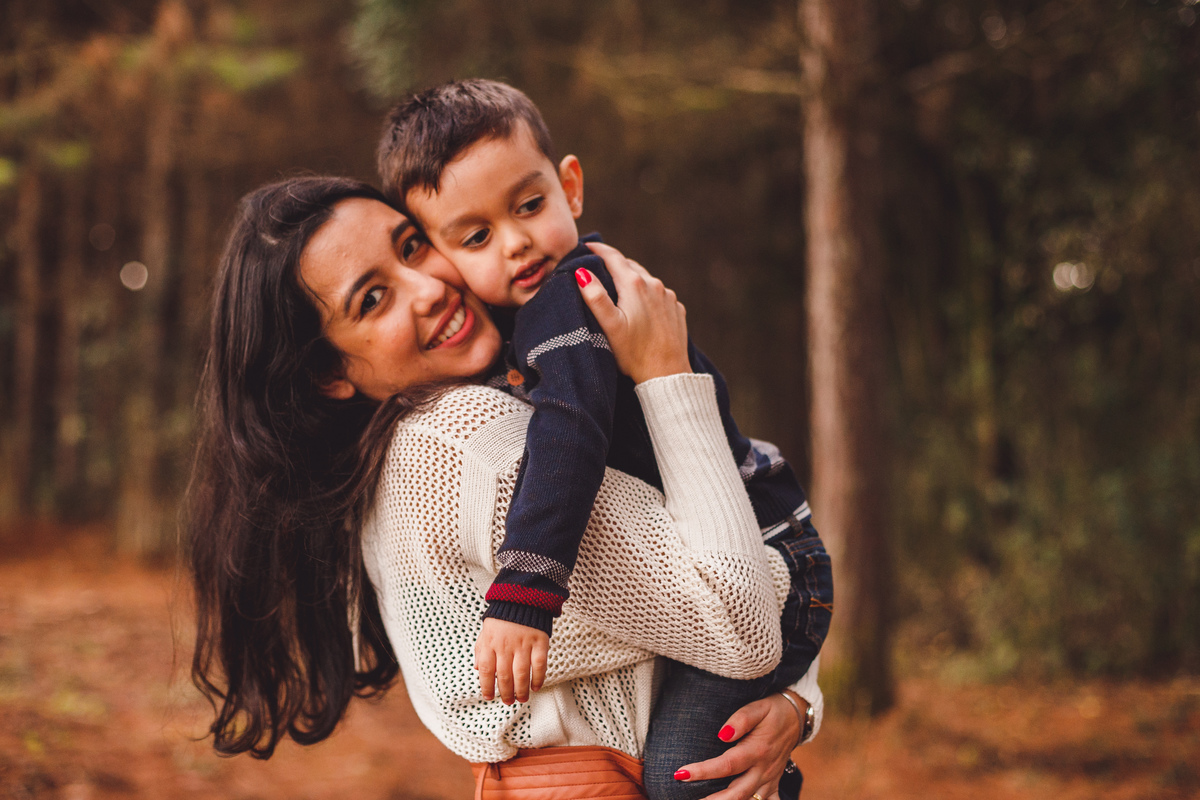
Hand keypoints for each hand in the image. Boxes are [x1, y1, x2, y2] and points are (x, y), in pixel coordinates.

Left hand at [474, 618, 548, 704]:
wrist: (523, 596)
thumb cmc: (502, 617)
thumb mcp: (486, 631)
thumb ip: (480, 649)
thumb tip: (477, 668)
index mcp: (490, 642)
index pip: (485, 670)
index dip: (486, 686)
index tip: (489, 696)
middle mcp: (505, 645)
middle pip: (504, 676)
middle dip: (506, 693)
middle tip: (508, 701)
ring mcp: (523, 644)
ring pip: (521, 674)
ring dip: (521, 690)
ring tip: (521, 699)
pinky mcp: (539, 641)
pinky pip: (539, 664)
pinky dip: (538, 678)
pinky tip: (535, 686)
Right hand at [576, 242, 690, 383]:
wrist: (667, 374)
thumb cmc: (634, 353)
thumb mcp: (610, 326)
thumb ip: (596, 298)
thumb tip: (582, 272)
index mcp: (635, 285)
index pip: (613, 257)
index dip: (598, 249)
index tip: (587, 245)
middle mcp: (654, 285)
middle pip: (630, 266)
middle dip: (613, 264)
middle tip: (597, 266)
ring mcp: (668, 297)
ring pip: (645, 279)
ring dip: (631, 279)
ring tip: (616, 286)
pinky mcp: (677, 309)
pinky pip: (658, 294)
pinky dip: (646, 293)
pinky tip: (640, 305)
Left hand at [676, 693, 803, 799]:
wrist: (797, 717)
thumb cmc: (773, 711)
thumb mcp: (758, 707)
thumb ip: (741, 719)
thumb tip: (723, 734)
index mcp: (758, 750)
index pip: (727, 765)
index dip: (703, 771)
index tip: (681, 773)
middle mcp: (764, 770)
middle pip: (737, 793)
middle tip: (688, 799)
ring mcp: (769, 780)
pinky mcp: (772, 784)